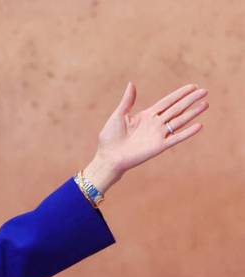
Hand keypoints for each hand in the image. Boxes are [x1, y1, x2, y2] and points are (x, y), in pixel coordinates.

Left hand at [83, 82, 208, 193]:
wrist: (107, 157)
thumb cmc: (110, 137)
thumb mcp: (119, 115)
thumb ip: (127, 101)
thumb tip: (131, 84)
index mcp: (147, 115)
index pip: (167, 102)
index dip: (180, 94)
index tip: (193, 86)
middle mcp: (155, 124)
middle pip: (177, 109)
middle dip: (190, 100)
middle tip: (205, 92)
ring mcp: (158, 135)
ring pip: (179, 121)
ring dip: (193, 113)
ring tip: (205, 104)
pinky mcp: (158, 147)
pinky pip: (176, 138)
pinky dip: (187, 133)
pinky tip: (199, 126)